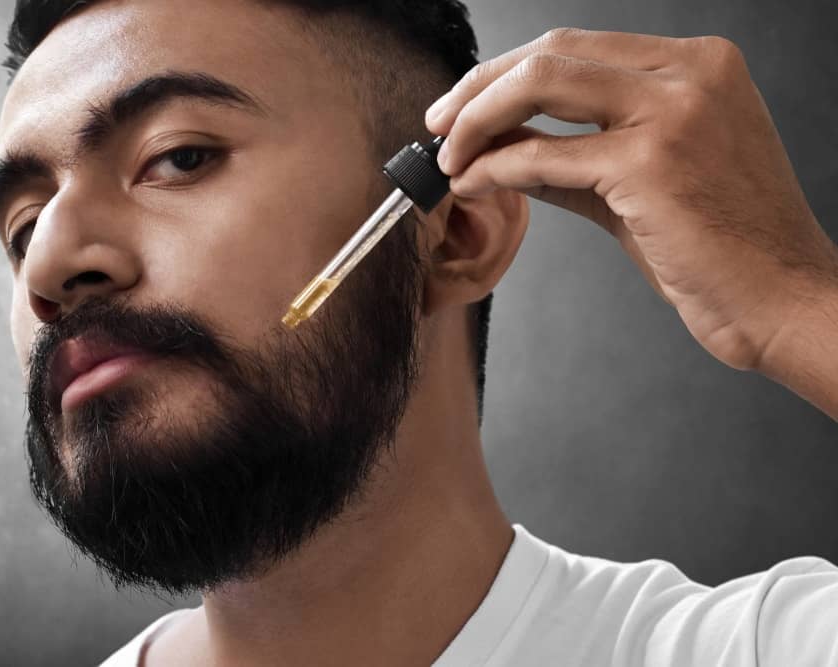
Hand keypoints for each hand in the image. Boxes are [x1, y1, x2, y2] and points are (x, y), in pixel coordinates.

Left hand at [426, 28, 837, 372]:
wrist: (782, 299)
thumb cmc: (722, 248)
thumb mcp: (644, 184)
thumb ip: (578, 157)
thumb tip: (506, 149)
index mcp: (697, 65)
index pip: (576, 47)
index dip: (507, 74)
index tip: (465, 105)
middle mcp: (690, 72)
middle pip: (551, 52)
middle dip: (479, 88)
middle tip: (439, 124)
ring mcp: (674, 110)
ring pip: (540, 83)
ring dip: (477, 120)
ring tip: (447, 156)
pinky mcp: (653, 160)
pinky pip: (545, 154)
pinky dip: (497, 167)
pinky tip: (473, 183)